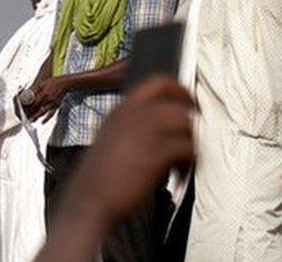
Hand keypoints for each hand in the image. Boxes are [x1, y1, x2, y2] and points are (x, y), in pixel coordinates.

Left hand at [22, 77, 67, 122]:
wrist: (65, 83)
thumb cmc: (53, 82)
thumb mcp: (42, 83)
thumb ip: (35, 89)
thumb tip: (27, 93)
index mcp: (44, 93)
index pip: (34, 102)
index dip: (29, 106)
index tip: (24, 109)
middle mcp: (49, 99)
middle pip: (38, 108)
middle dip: (31, 112)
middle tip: (25, 116)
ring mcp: (53, 103)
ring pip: (43, 112)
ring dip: (37, 116)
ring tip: (31, 120)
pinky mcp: (56, 106)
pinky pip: (51, 114)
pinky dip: (46, 119)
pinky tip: (42, 122)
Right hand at [66, 78, 194, 223]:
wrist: (91, 197)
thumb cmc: (100, 176)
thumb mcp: (110, 138)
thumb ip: (133, 126)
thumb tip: (162, 128)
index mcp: (121, 109)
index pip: (158, 83)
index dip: (181, 91)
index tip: (190, 104)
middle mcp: (134, 115)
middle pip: (178, 105)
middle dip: (190, 124)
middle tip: (190, 141)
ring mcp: (146, 132)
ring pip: (187, 125)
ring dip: (190, 144)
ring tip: (182, 163)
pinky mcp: (157, 153)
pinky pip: (188, 148)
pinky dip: (190, 162)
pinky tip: (179, 175)